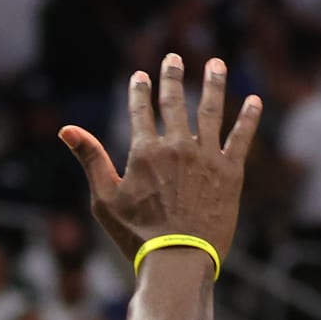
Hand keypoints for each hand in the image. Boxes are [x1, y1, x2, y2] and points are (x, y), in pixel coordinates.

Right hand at [60, 53, 261, 265]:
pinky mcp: (231, 172)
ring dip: (213, 84)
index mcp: (145, 151)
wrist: (179, 261)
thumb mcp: (105, 198)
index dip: (139, 91)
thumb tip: (66, 129)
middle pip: (174, 102)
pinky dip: (248, 118)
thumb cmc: (137, 235)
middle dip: (172, 77)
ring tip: (216, 63)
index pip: (141, 110)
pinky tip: (254, 100)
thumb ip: (90, 159)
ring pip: (210, 111)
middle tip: (173, 58)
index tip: (140, 76)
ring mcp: (206, 157)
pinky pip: (241, 138)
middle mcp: (177, 146)